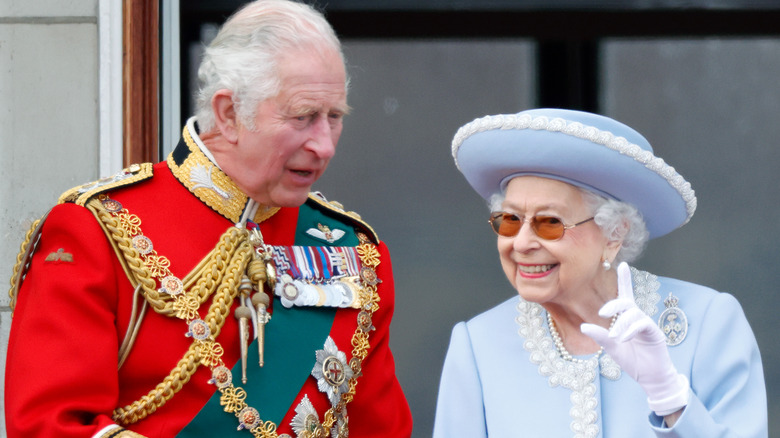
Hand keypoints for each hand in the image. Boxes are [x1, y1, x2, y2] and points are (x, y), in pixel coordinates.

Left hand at [580, 262, 688, 415]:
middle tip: (601, 314)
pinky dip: (630, 330)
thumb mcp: (612, 348)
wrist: (649, 377)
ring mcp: (646, 324)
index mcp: (626, 319)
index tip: (623, 264)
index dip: (624, 280)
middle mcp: (637, 318)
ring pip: (632, 313)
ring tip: (615, 337)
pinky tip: (624, 338)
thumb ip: (600, 337)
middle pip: (626, 301)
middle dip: (613, 305)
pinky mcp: (654, 332)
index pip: (624, 296)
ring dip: (621, 324)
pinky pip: (642, 323)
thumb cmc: (632, 361)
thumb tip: (584, 326)